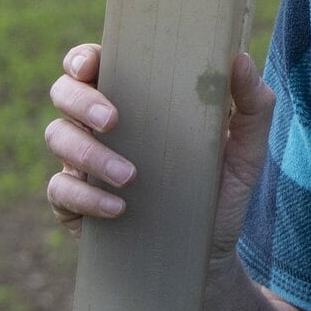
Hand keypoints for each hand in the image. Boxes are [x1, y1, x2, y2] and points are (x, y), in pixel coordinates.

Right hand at [44, 44, 276, 251]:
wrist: (209, 252)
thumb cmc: (223, 188)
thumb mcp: (247, 148)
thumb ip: (252, 103)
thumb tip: (239, 58)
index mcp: (136, 99)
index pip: (94, 64)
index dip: (82, 58)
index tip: (90, 65)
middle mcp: (101, 125)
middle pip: (63, 93)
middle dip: (81, 101)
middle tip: (113, 120)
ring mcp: (83, 163)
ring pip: (58, 137)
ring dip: (88, 152)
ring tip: (129, 175)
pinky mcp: (75, 203)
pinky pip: (60, 191)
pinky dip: (86, 196)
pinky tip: (118, 208)